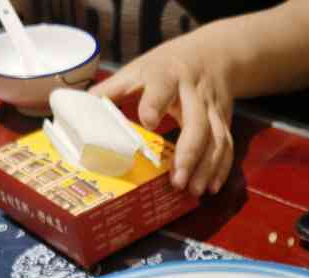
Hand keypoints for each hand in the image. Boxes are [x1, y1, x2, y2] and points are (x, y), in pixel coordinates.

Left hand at [91, 32, 233, 196]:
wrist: (214, 54)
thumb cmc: (167, 66)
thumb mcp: (138, 70)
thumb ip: (113, 89)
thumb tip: (81, 107)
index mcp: (167, 75)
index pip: (162, 86)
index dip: (155, 102)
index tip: (148, 120)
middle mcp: (194, 92)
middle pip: (197, 123)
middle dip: (188, 154)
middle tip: (176, 181)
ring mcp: (212, 109)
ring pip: (215, 139)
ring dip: (206, 168)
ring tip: (193, 191)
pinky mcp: (224, 121)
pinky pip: (227, 147)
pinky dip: (221, 169)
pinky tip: (211, 187)